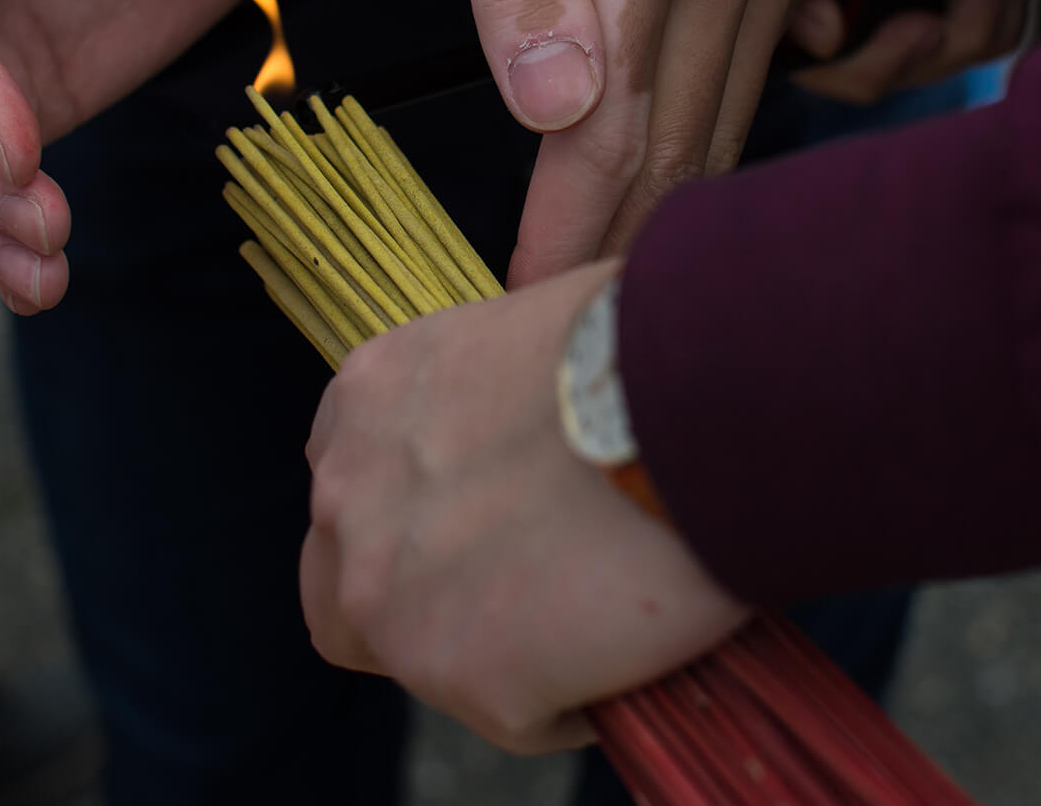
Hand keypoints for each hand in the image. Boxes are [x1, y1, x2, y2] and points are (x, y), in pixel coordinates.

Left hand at [302, 259, 748, 752]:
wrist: (695, 404)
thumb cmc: (643, 343)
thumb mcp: (534, 323)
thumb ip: (499, 380)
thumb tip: (544, 418)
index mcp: (369, 397)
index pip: (349, 482)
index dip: (414, 511)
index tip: (479, 519)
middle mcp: (349, 500)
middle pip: (345, 586)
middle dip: (415, 599)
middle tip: (518, 592)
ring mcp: (393, 599)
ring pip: (415, 663)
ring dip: (484, 658)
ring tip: (586, 631)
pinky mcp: (464, 678)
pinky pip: (519, 717)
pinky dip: (573, 701)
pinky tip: (634, 657)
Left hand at [395, 0, 822, 286]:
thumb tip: (555, 111)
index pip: (615, 122)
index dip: (569, 231)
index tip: (518, 310)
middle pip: (687, 138)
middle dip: (620, 249)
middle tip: (554, 341)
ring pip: (729, 118)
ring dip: (664, 212)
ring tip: (592, 296)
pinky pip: (747, 71)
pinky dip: (696, 142)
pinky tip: (648, 198)